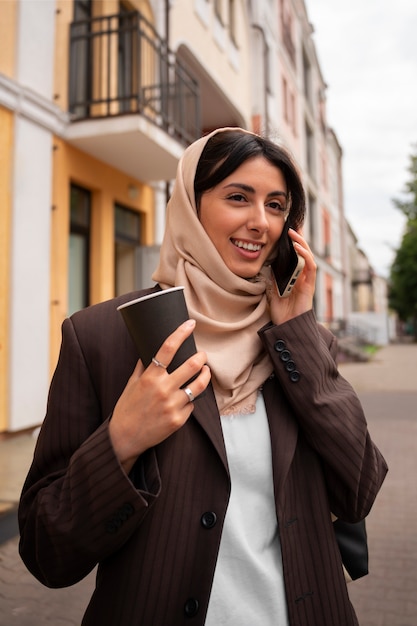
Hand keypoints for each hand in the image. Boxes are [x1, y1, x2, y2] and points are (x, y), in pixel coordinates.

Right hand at [109, 319, 210, 473]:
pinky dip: (191, 399)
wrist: (124, 438)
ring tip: (205, 371)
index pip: (168, 348)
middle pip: (191, 365)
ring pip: (199, 385)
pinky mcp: (179, 420)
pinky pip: (192, 404)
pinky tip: (187, 397)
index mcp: (150, 377)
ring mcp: (172, 405)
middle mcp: (163, 389)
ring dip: (205, 374)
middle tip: (202, 354)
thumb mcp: (131, 384)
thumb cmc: (126, 408)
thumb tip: (149, 349)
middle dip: (201, 356)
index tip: (190, 324)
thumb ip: (142, 366)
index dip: (181, 333)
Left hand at [267, 229, 316, 325]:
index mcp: (295, 278)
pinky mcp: (310, 286)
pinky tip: (297, 247)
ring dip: (302, 243)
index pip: (296, 257)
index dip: (293, 244)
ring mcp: (307, 281)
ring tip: (293, 232)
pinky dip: (305, 255)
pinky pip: (311, 267)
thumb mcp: (272, 293)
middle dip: (298, 239)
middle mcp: (303, 278)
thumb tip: (266, 266)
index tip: (287, 231)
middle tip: (291, 225)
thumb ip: (272, 280)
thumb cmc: (282, 314)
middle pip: (303, 253)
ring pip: (309, 257)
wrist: (287, 329)